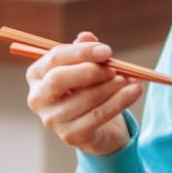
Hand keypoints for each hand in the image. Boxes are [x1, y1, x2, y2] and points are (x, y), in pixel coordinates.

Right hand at [24, 32, 140, 155]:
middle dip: (90, 70)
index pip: (54, 58)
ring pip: (84, 99)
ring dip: (110, 86)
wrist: (99, 127)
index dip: (81, 52)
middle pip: (59, 79)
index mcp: (37, 75)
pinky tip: (135, 90)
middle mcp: (38, 98)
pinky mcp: (71, 136)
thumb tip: (86, 36)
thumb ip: (85, 51)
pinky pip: (98, 116)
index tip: (107, 50)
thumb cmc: (88, 89)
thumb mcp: (87, 67)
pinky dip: (120, 101)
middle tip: (114, 68)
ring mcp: (52, 120)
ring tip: (129, 79)